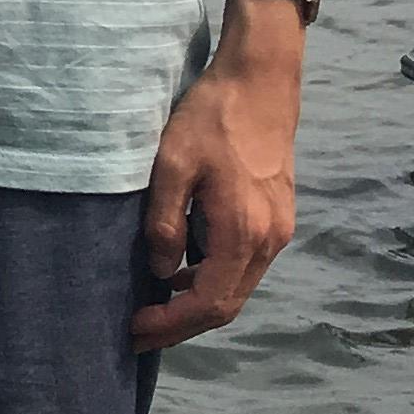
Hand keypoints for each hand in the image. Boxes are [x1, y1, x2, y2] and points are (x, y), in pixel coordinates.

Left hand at [133, 3, 301, 349]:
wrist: (261, 81)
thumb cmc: (211, 117)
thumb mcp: (172, 165)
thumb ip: (166, 223)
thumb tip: (162, 272)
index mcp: (243, 232)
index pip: (209, 303)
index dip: (171, 324)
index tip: (134, 331)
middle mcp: (269, 241)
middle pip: (227, 305)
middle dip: (182, 324)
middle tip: (138, 331)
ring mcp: (278, 231)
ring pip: (237, 287)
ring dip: (198, 303)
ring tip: (154, 306)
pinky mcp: (278, 218)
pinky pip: (244, 265)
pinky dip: (213, 278)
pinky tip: (182, 271)